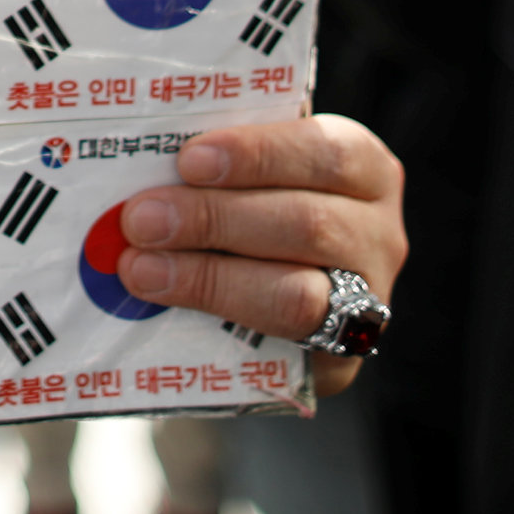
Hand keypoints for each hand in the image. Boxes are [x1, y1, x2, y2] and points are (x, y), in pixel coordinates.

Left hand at [112, 114, 404, 397]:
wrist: (270, 302)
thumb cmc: (253, 208)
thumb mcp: (250, 174)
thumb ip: (215, 165)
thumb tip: (136, 158)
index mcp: (362, 167)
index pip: (325, 152)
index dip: (258, 155)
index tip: (189, 160)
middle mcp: (378, 233)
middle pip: (307, 224)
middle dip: (215, 218)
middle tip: (142, 218)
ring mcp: (367, 301)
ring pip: (297, 294)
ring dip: (208, 278)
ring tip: (142, 268)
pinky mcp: (341, 361)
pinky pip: (283, 348)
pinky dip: (219, 325)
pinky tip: (168, 306)